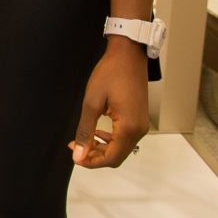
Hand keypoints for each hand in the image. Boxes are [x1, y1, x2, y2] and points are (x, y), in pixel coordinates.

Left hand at [70, 39, 149, 167]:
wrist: (128, 56)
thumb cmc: (112, 72)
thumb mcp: (91, 103)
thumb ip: (85, 131)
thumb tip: (79, 152)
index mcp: (129, 127)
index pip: (111, 158)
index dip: (91, 162)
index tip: (75, 157)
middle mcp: (139, 129)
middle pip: (117, 156)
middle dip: (95, 156)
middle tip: (76, 148)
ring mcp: (141, 125)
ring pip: (121, 149)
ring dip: (102, 148)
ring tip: (83, 141)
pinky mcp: (139, 119)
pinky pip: (125, 138)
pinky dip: (110, 140)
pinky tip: (97, 133)